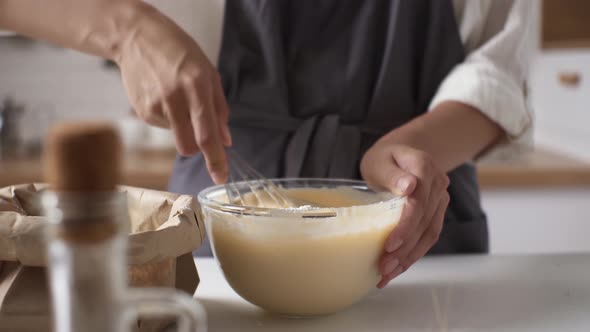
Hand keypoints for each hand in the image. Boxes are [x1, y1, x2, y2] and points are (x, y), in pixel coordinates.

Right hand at [115, 5, 230, 183]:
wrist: (137, 37)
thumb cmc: (180, 52)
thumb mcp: (209, 72)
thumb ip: (220, 108)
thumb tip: (226, 140)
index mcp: (197, 86)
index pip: (208, 134)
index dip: (216, 159)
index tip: (222, 178)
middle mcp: (175, 98)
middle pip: (190, 145)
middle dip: (198, 147)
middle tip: (200, 128)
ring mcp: (155, 106)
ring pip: (178, 137)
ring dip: (183, 126)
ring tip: (177, 97)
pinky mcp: (141, 111)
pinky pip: (164, 127)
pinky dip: (169, 118)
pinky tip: (164, 95)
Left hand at [360, 142, 449, 287]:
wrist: (403, 154)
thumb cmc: (385, 158)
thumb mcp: (381, 160)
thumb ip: (392, 173)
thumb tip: (409, 186)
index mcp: (424, 168)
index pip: (418, 202)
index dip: (406, 226)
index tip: (389, 244)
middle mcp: (438, 185)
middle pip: (424, 222)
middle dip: (404, 249)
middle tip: (384, 267)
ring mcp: (440, 200)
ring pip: (429, 233)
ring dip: (409, 257)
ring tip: (388, 274)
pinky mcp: (436, 212)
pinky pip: (428, 236)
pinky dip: (413, 254)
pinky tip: (398, 268)